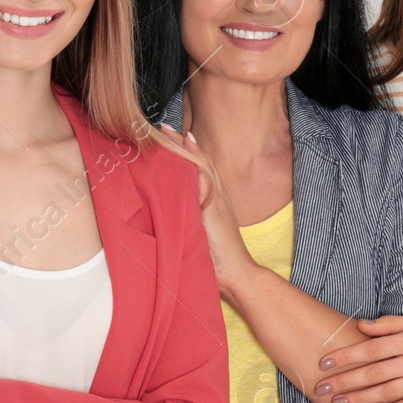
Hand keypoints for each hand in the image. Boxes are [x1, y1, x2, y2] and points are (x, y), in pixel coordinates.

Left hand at [158, 125, 254, 299]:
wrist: (238, 275)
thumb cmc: (218, 261)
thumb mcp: (200, 237)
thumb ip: (190, 222)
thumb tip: (171, 214)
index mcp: (214, 203)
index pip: (198, 172)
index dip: (185, 154)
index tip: (168, 138)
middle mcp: (218, 198)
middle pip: (201, 163)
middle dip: (183, 144)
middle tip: (164, 126)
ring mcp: (218, 202)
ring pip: (203, 167)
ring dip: (187, 148)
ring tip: (170, 132)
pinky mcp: (215, 210)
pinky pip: (205, 180)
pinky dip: (196, 164)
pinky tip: (186, 151)